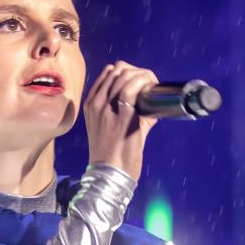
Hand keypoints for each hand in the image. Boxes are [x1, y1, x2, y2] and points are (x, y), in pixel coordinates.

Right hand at [84, 60, 158, 181]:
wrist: (109, 174)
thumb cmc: (113, 156)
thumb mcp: (111, 129)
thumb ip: (128, 113)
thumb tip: (150, 105)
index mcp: (91, 105)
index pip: (108, 74)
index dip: (127, 71)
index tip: (141, 80)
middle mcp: (96, 103)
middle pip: (117, 70)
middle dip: (137, 72)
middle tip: (150, 83)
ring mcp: (106, 108)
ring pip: (124, 75)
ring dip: (143, 76)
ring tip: (153, 85)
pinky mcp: (121, 116)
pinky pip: (131, 87)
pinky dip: (144, 83)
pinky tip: (151, 88)